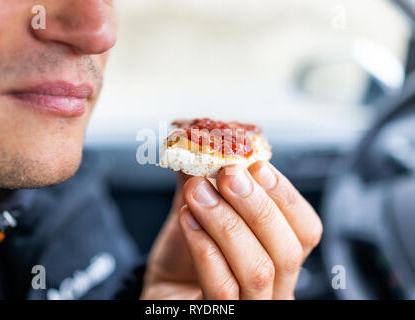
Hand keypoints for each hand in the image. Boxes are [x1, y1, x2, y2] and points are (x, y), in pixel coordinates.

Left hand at [141, 161, 322, 299]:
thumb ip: (205, 182)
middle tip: (228, 174)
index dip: (285, 196)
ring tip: (198, 192)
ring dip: (227, 223)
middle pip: (287, 251)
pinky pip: (224, 289)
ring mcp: (252, 306)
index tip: (257, 165)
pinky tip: (189, 220)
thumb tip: (199, 140)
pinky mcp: (222, 317)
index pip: (306, 230)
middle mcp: (276, 288)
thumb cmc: (186, 257)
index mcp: (280, 257)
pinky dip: (206, 249)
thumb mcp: (199, 213)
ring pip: (258, 270)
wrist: (162, 292)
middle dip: (257, 206)